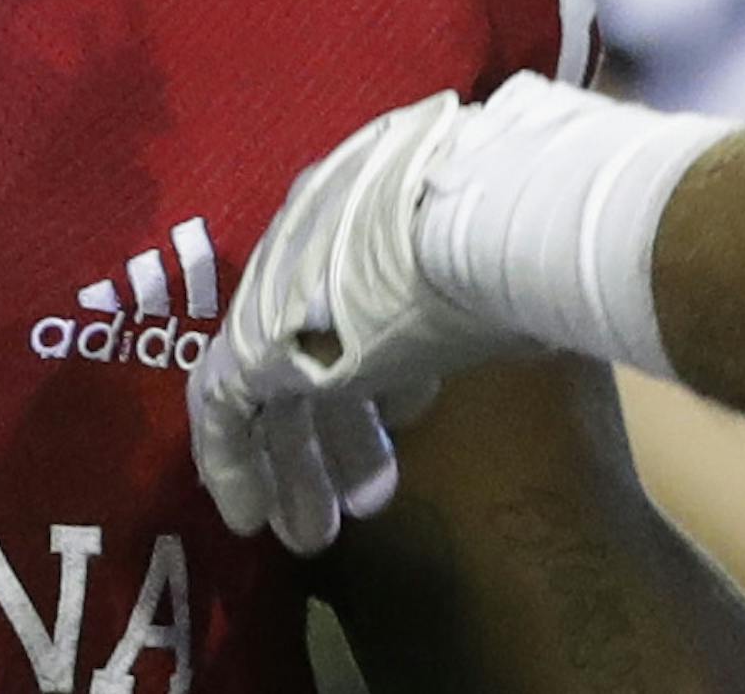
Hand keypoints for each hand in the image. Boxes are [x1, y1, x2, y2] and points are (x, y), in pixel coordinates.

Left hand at [187, 92, 528, 555]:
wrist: (449, 223)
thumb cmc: (493, 231)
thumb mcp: (482, 249)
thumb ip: (477, 283)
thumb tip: (520, 325)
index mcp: (362, 207)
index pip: (353, 297)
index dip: (379, 372)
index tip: (399, 421)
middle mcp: (310, 242)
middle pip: (311, 348)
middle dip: (334, 434)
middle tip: (361, 499)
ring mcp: (277, 290)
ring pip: (276, 388)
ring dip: (300, 464)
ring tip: (315, 535)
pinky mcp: (248, 345)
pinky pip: (225, 411)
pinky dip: (236, 464)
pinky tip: (251, 517)